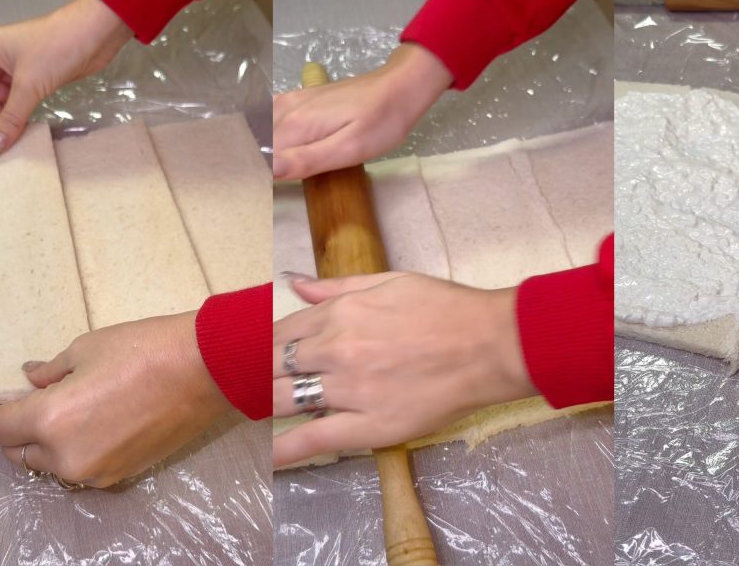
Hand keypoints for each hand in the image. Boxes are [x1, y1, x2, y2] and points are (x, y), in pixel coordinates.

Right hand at [0, 0, 131, 156]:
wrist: (97, 34)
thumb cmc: (59, 47)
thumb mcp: (29, 84)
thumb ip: (11, 117)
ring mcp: (19, 68)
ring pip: (2, 100)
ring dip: (2, 120)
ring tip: (2, 146)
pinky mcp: (39, 77)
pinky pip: (21, 101)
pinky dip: (18, 116)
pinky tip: (19, 134)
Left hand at [0, 311, 233, 487]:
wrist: (208, 370)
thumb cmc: (146, 349)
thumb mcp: (87, 348)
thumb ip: (52, 371)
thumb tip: (34, 380)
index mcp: (51, 421)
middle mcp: (68, 456)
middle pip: (22, 453)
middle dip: (15, 430)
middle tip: (23, 406)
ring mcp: (98, 470)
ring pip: (54, 465)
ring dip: (48, 444)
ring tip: (60, 415)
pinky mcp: (125, 472)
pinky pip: (85, 467)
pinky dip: (77, 450)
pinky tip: (89, 426)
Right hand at [272, 43, 451, 179]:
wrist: (398, 87)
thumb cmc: (380, 123)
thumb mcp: (349, 149)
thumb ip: (306, 160)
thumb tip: (268, 171)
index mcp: (295, 126)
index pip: (258, 157)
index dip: (255, 177)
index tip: (256, 196)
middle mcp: (286, 110)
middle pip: (255, 143)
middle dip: (251, 166)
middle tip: (259, 190)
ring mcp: (292, 101)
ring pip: (259, 130)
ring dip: (255, 151)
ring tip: (261, 173)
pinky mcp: (300, 100)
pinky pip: (270, 117)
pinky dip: (265, 134)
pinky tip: (272, 148)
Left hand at [272, 273, 536, 467]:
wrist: (491, 344)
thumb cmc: (447, 309)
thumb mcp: (390, 281)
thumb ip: (337, 286)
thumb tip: (294, 284)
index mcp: (341, 313)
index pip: (282, 332)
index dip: (262, 346)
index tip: (255, 357)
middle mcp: (337, 349)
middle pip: (274, 367)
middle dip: (255, 377)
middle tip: (248, 389)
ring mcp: (350, 389)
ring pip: (286, 401)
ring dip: (265, 407)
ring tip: (255, 415)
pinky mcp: (370, 425)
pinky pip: (315, 441)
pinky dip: (285, 451)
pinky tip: (267, 457)